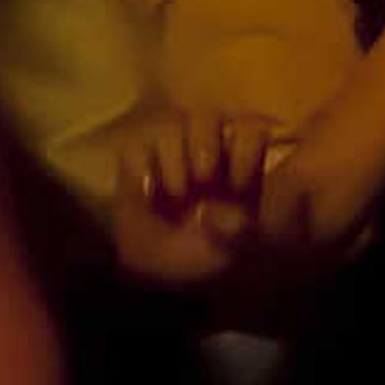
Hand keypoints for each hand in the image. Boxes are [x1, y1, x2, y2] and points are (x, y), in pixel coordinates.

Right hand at [109, 108, 277, 286]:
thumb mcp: (230, 250)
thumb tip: (234, 218)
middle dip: (204, 144)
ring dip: (173, 157)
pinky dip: (140, 166)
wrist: (159, 266)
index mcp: (241, 164)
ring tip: (175, 193)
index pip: (249, 129)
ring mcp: (170, 153)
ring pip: (171, 126)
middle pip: (206, 117)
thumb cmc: (206, 253)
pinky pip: (135, 146)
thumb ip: (236, 233)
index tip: (238, 185)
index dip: (246, 148)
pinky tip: (146, 192)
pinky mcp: (136, 163)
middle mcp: (207, 150)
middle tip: (202, 179)